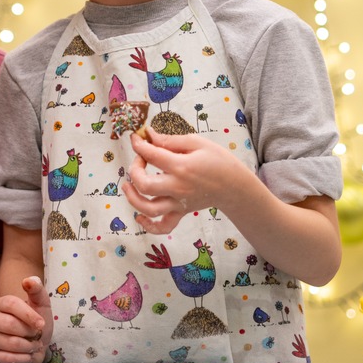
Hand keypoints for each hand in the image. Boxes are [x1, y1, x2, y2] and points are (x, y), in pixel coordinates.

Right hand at [0, 276, 52, 362]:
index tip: (41, 323)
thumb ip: (37, 290)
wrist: (38, 344)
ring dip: (29, 346)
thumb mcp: (42, 304)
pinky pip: (8, 359)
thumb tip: (28, 280)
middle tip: (36, 334)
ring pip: (11, 343)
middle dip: (29, 332)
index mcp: (2, 304)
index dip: (28, 314)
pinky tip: (27, 354)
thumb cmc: (38, 322)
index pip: (11, 304)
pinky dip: (24, 358)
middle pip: (9, 324)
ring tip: (33, 344)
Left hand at [123, 129, 251, 233]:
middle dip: (134, 170)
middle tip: (139, 160)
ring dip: (133, 198)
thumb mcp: (197, 143)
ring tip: (127, 186)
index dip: (138, 144)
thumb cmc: (218, 161)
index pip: (151, 155)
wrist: (236, 186)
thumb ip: (171, 141)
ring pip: (149, 209)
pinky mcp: (182, 212)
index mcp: (181, 167)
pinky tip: (140, 216)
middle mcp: (178, 187)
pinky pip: (163, 226)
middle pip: (144, 185)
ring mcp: (179, 203)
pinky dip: (149, 225)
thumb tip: (149, 135)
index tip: (136, 138)